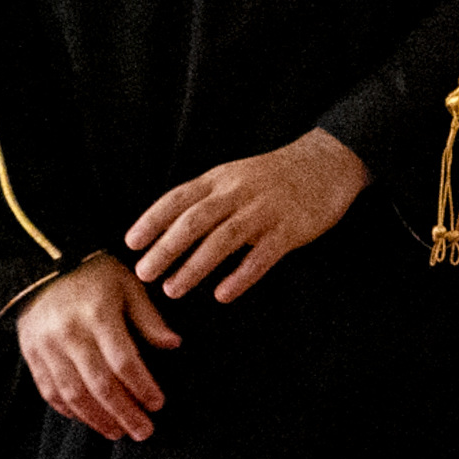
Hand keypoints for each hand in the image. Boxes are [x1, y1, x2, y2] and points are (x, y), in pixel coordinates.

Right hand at [17, 256, 181, 440]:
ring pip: (73, 393)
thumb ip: (148, 317)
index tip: (158, 403)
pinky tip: (87, 419)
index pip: (124, 361)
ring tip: (118, 433)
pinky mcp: (30, 353)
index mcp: (98, 315)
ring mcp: (46, 346)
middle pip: (100, 384)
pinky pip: (48, 390)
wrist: (38, 261)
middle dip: (124, 413)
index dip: (142, 387)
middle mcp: (70, 334)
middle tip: (143, 431)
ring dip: (97, 419)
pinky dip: (68, 409)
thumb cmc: (92, 273)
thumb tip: (173, 344)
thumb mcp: (127, 284)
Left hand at [126, 129, 370, 301]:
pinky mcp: (290, 230)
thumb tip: (167, 229)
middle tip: (144, 274)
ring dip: (194, 266)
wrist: (327, 162)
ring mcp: (265, 210)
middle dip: (166, 249)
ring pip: (223, 239)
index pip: (178, 199)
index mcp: (220, 179)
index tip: (131, 243)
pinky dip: (240, 276)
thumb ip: (206, 199)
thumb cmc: (274, 176)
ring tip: (173, 290)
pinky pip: (261, 256)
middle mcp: (238, 192)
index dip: (152, 220)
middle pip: (194, 221)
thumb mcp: (235, 177)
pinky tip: (222, 295)